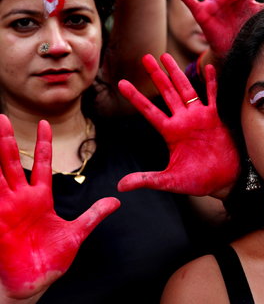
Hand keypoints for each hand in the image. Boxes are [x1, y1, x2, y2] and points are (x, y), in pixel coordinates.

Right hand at [0, 117, 118, 298]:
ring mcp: (7, 209)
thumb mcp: (77, 233)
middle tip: (2, 118)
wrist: (34, 283)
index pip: (42, 164)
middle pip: (13, 163)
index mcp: (41, 198)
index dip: (43, 144)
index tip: (45, 122)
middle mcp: (21, 199)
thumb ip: (94, 214)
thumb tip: (116, 201)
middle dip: (8, 141)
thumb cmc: (52, 259)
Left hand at [118, 53, 239, 196]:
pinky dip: (211, 82)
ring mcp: (201, 117)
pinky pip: (213, 96)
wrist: (224, 181)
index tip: (121, 83)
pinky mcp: (217, 118)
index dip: (136, 98)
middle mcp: (184, 120)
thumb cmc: (198, 181)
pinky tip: (207, 68)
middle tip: (145, 57)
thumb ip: (146, 179)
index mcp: (170, 132)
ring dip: (177, 73)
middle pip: (167, 92)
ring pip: (186, 89)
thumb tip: (120, 186)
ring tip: (166, 56)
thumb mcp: (169, 181)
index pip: (149, 111)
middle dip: (156, 74)